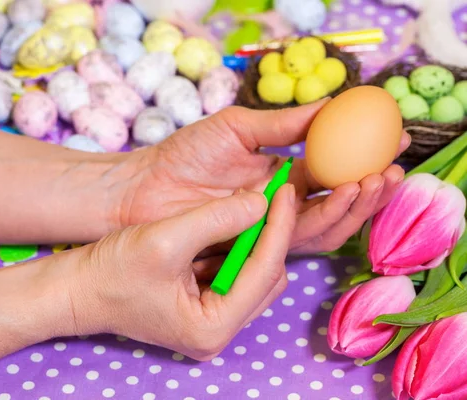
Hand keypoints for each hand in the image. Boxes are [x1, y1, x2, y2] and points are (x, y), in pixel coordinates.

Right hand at [60, 185, 295, 359]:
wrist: (76, 289)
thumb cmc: (111, 272)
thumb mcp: (165, 239)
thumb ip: (215, 219)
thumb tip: (261, 202)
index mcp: (212, 327)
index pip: (265, 271)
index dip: (278, 227)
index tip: (285, 191)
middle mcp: (218, 332)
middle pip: (267, 279)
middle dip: (272, 236)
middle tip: (273, 197)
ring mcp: (210, 323)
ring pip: (255, 277)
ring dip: (256, 241)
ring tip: (257, 206)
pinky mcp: (202, 309)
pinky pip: (236, 276)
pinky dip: (239, 249)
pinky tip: (235, 224)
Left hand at [119, 101, 410, 253]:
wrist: (146, 189)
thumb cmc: (184, 155)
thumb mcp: (236, 128)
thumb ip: (282, 124)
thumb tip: (332, 104)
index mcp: (283, 173)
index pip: (334, 169)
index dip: (366, 159)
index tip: (394, 143)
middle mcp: (283, 203)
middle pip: (338, 202)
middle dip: (368, 190)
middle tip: (390, 171)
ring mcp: (272, 227)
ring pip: (326, 224)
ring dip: (353, 206)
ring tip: (370, 183)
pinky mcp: (258, 246)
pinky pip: (299, 238)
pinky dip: (323, 219)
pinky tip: (341, 197)